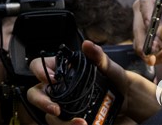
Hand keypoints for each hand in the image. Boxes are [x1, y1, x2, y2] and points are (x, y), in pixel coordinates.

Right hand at [27, 40, 158, 124]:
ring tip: (79, 123)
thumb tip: (88, 45)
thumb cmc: (113, 79)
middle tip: (55, 108)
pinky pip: (61, 124)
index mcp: (60, 69)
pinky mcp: (69, 119)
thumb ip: (98, 56)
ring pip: (48, 114)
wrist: (126, 99)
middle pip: (35, 93)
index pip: (38, 66)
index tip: (50, 78)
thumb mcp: (108, 66)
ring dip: (60, 121)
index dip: (39, 71)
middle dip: (41, 102)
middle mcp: (57, 88)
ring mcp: (61, 104)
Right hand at [133, 0, 161, 65]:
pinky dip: (156, 55)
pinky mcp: (153, 38)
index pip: (144, 4)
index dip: (146, 16)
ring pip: (140, 41)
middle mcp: (144, 9)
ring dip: (150, 51)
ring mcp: (146, 25)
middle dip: (145, 40)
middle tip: (157, 50)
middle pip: (138, 26)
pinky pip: (148, 50)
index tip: (150, 27)